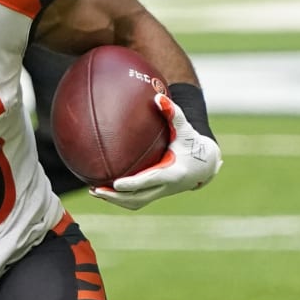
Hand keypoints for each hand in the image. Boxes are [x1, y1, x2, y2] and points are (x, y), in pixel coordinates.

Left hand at [90, 93, 221, 210]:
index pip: (151, 180)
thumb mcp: (185, 128)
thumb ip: (172, 113)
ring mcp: (162, 192)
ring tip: (94, 191)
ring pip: (136, 202)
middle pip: (139, 197)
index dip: (133, 183)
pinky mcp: (157, 194)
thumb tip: (158, 97)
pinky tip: (103, 190)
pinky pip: (137, 200)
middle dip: (117, 196)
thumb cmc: (191, 142)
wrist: (205, 164)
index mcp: (174, 172)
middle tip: (95, 189)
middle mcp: (167, 186)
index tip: (116, 184)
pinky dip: (121, 198)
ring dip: (116, 200)